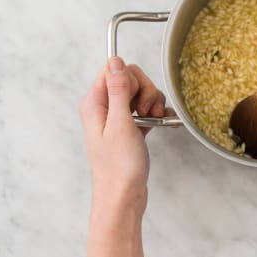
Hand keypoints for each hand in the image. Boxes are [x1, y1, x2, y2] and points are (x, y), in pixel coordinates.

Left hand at [79, 56, 167, 212]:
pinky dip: (157, 115)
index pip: (115, 70)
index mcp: (95, 103)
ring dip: (154, 104)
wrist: (123, 196)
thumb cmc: (119, 167)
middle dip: (147, 92)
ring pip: (141, 94)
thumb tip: (115, 60)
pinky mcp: (129, 128)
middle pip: (130, 80)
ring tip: (154, 121)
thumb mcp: (120, 124)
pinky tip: (162, 125)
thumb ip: (118, 90)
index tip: (139, 101)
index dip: (133, 81)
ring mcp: (116, 118)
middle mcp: (103, 108)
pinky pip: (145, 110)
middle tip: (148, 114)